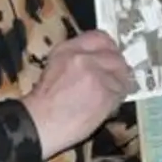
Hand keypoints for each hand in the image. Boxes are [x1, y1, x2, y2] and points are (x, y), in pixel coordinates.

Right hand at [22, 30, 137, 159]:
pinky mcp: (105, 93)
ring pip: (121, 75)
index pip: (99, 37)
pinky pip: (121, 93)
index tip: (111, 57)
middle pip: (114, 56)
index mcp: (67, 49)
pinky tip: (107, 107)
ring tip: (109, 96)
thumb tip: (99, 60)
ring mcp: (95, 74)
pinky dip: (117, 100)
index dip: (109, 49)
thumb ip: (76, 59)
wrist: (39, 124)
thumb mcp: (54, 67)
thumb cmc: (44, 103)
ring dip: (118, 86)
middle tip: (116, 79)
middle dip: (118, 69)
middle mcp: (82, 58)